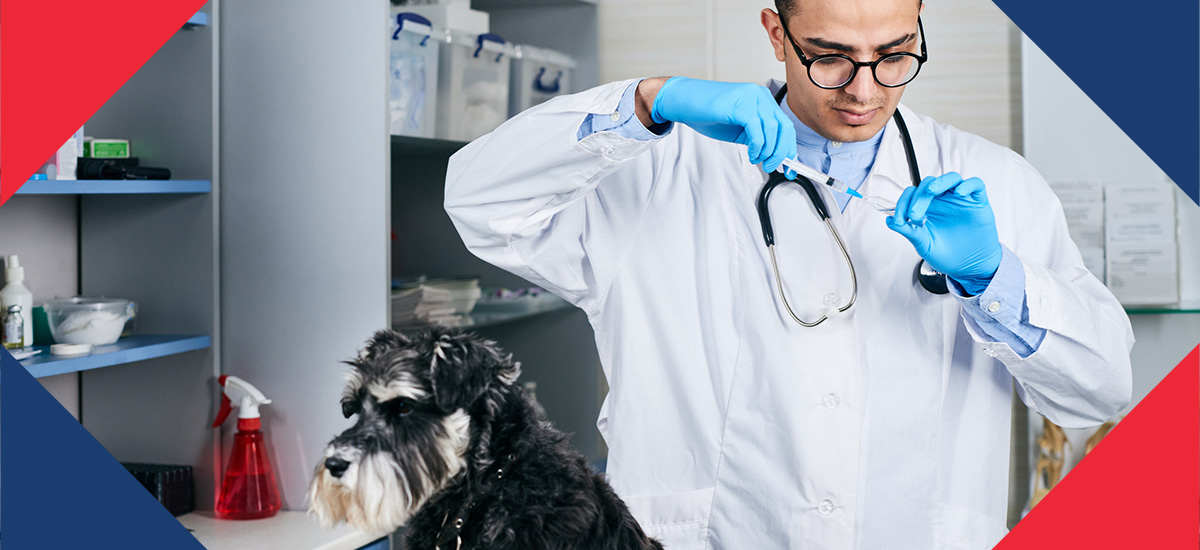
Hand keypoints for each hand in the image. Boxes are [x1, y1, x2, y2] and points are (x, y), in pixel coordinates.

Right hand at [649, 77, 795, 172]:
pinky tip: (751, 153)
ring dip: (769, 151)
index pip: (785, 125)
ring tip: (758, 161)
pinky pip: (757, 129)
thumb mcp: (738, 128)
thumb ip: (756, 137)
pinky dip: (758, 146)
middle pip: (784, 127)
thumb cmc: (708, 113)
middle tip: (775, 167)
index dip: (790, 148)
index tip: (791, 166)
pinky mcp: (740, 105)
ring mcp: (751, 98)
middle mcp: (760, 95)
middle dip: (782, 152)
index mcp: (762, 99)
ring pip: (773, 129)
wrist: (684, 101)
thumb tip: (773, 156)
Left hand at [885, 172, 1001, 294]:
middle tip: (915, 216)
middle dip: (919, 197)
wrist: (969, 267)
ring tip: (931, 191)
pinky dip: (968, 185)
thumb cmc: (947, 254)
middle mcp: (943, 201)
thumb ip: (909, 231)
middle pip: (929, 184)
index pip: (912, 193)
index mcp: (927, 208)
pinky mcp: (978, 203)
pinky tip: (959, 193)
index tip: (899, 219)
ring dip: (940, 182)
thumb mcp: (924, 244)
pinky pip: (976, 185)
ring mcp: (961, 200)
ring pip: (951, 178)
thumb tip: (890, 221)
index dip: (903, 202)